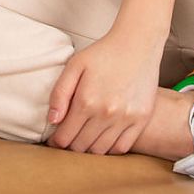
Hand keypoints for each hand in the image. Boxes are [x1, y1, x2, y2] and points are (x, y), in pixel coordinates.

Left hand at [44, 29, 161, 155]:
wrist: (138, 43)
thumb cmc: (104, 52)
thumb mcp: (75, 66)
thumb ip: (59, 93)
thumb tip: (53, 120)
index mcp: (86, 101)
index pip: (64, 138)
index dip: (56, 143)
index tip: (55, 141)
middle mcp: (106, 113)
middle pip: (81, 147)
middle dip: (70, 147)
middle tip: (69, 140)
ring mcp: (126, 118)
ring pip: (100, 150)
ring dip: (89, 150)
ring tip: (84, 140)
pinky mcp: (141, 119)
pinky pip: (122, 147)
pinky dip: (110, 149)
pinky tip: (104, 140)